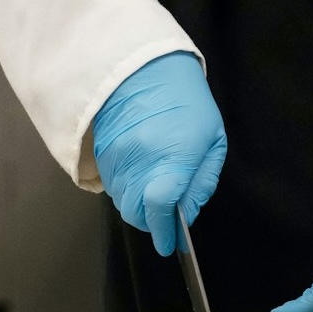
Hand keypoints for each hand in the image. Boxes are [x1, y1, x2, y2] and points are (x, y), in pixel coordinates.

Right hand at [92, 51, 226, 254]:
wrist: (144, 68)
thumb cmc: (186, 102)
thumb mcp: (212, 140)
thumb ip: (201, 182)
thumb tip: (187, 214)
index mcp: (172, 157)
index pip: (160, 208)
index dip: (165, 232)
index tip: (170, 243)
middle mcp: (138, 161)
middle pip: (137, 213)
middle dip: (153, 223)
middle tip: (167, 218)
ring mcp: (116, 158)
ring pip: (123, 202)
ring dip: (139, 207)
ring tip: (155, 192)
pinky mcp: (101, 154)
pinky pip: (112, 187)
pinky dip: (127, 191)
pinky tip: (141, 176)